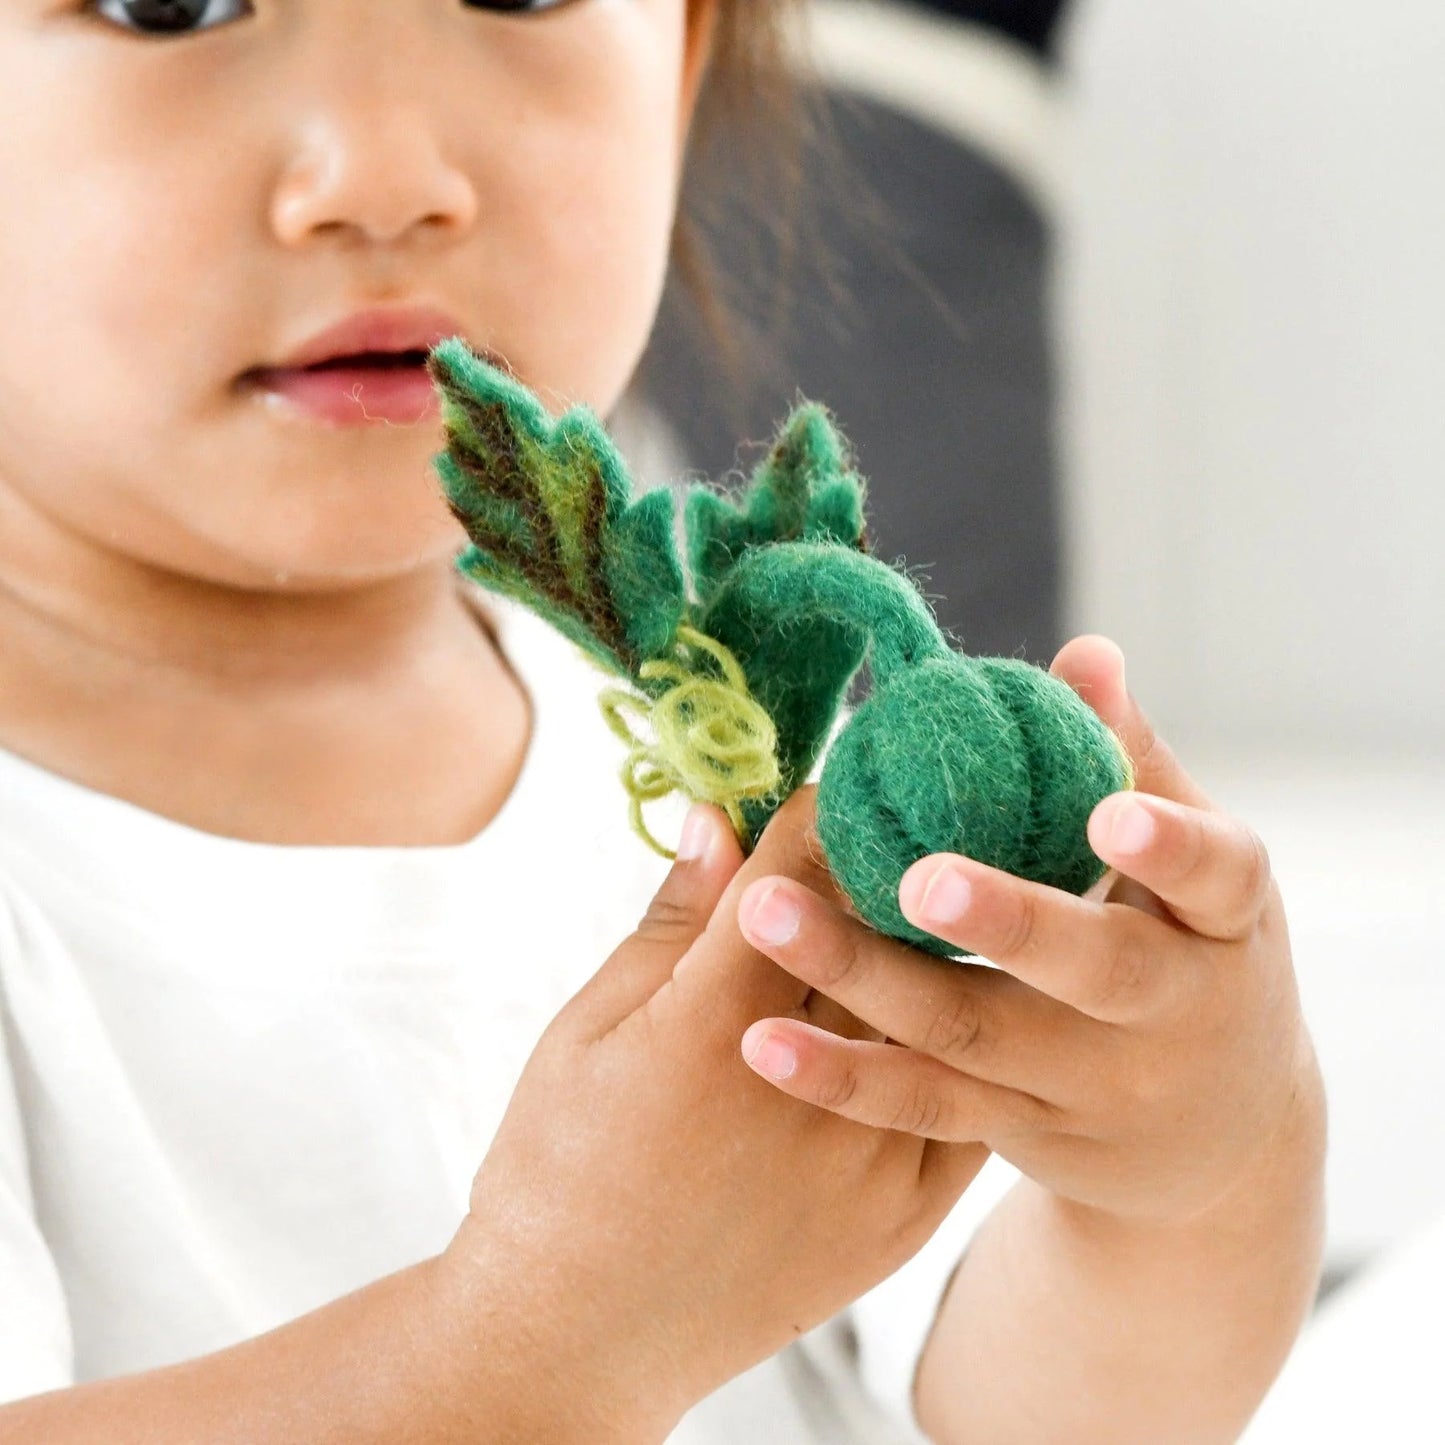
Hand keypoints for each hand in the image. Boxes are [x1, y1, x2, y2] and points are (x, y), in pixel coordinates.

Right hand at [445, 792, 990, 1434]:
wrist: (582, 1336)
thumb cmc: (559, 1170)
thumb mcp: (585, 1032)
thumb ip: (670, 924)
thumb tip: (719, 817)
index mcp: (712, 1030)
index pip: (794, 879)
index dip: (815, 812)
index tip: (827, 783)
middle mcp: (807, 1089)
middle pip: (878, 930)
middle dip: (886, 860)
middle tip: (896, 814)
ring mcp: (867, 1159)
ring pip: (938, 1007)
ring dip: (938, 938)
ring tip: (935, 892)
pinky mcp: (905, 1216)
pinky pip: (968, 1101)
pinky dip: (964, 1039)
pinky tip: (959, 993)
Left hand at [732, 635, 1319, 1226]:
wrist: (1219, 1139)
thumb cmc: (1192, 952)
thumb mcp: (1196, 870)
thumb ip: (1135, 760)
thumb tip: (1084, 652)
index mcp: (1223, 924)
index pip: (1216, 877)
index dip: (1168, 845)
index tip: (1109, 808)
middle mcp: (1173, 1016)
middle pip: (1091, 971)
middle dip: (1006, 923)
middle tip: (916, 878)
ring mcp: (1093, 1086)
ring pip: (974, 1038)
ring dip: (865, 979)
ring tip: (766, 916)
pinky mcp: (1020, 1130)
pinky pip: (924, 1106)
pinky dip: (842, 1076)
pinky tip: (763, 1041)